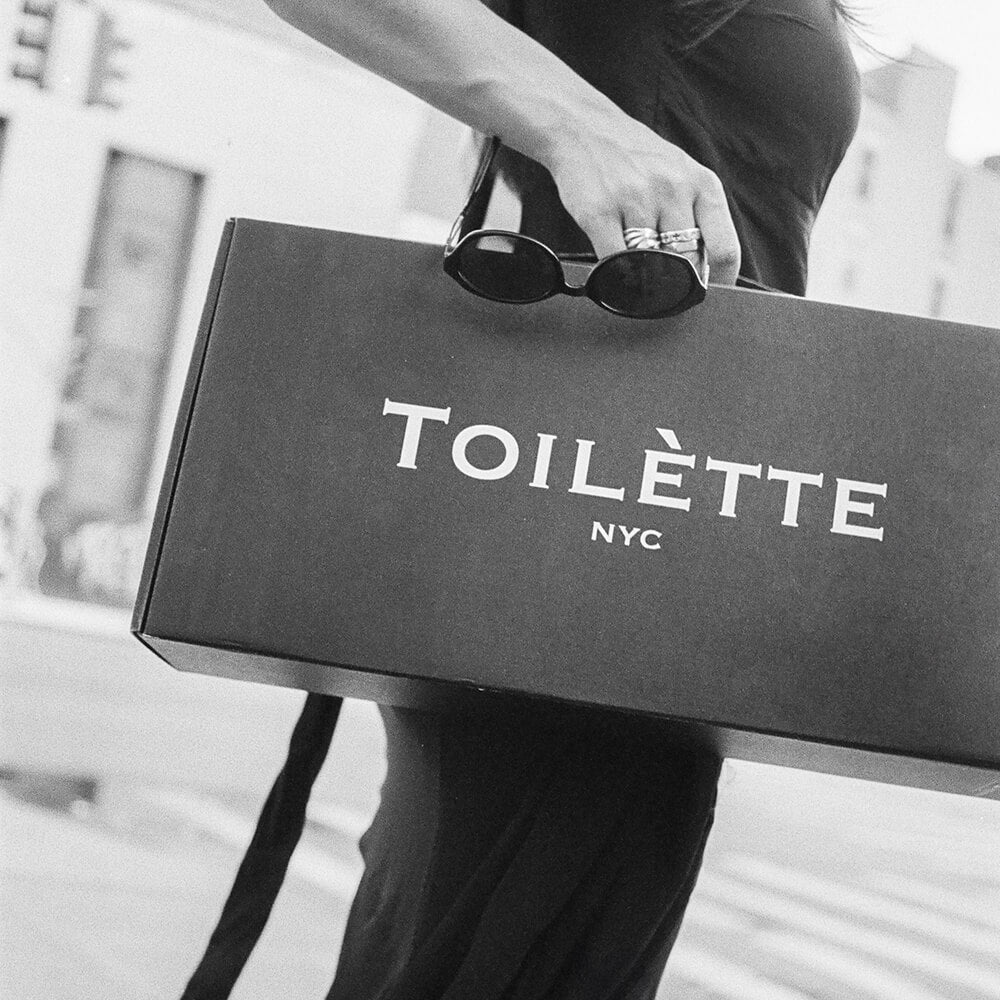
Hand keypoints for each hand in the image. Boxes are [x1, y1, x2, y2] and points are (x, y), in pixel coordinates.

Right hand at [542, 119, 741, 284]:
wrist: (583, 128)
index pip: (724, 249)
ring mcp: (636, 200)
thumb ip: (696, 216)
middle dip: (678, 283)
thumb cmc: (636, 158)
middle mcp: (673, 190)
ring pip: (651, 265)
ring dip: (645, 278)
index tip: (709, 296)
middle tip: (666, 289)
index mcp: (702, 184)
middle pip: (687, 263)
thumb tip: (705, 271)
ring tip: (637, 273)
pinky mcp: (600, 212)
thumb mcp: (681, 175)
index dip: (720, 283)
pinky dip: (616, 275)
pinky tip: (614, 272)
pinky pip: (615, 261)